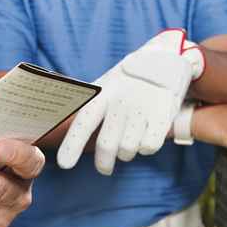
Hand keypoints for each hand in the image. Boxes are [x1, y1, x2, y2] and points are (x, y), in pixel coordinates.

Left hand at [57, 30, 204, 174]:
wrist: (165, 58)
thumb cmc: (129, 79)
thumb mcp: (106, 83)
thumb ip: (89, 103)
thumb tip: (60, 118)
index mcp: (103, 94)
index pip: (84, 121)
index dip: (72, 144)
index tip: (64, 164)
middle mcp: (121, 101)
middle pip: (107, 144)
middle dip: (103, 163)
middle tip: (104, 168)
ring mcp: (143, 108)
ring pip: (128, 150)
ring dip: (127, 153)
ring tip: (129, 142)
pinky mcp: (163, 114)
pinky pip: (149, 147)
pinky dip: (146, 148)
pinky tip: (145, 137)